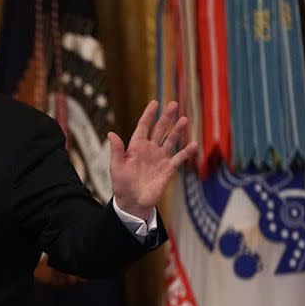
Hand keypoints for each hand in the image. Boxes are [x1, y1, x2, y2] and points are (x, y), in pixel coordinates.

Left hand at [107, 100, 197, 219]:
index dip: (149, 115)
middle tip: (174, 104)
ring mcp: (160, 158)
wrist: (133, 202)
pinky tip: (193, 144)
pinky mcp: (168, 169)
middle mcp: (150, 149)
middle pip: (159, 129)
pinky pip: (179, 158)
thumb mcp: (116, 167)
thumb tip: (110, 133)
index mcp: (136, 146)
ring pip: (170, 140)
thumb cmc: (122, 185)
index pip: (143, 126)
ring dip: (177, 130)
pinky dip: (186, 152)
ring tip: (184, 119)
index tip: (155, 103)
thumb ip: (117, 150)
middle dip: (166, 117)